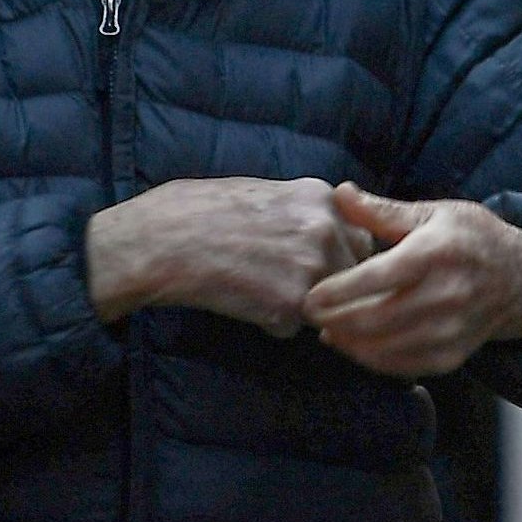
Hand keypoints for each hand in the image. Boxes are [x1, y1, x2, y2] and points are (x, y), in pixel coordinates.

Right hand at [88, 177, 377, 337]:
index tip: (311, 261)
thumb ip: (303, 212)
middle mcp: (326, 229)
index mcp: (320, 197)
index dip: (338, 256)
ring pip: (328, 304)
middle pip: (354, 273)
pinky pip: (294, 328)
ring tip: (255, 287)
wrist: (160, 240)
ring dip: (300, 305)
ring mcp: (312, 268)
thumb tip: (331, 233)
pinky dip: (271, 323)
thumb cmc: (197, 211)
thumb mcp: (263, 193)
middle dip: (327, 284)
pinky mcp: (290, 305)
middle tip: (280, 280)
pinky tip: (241, 301)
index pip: (360, 238)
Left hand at [302, 184, 521, 379]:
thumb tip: (340, 192)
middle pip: (375, 319)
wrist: (521, 277)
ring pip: (385, 348)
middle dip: (335, 320)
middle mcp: (446, 295)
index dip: (338, 291)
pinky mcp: (453, 356)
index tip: (309, 296)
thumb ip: (382, 210)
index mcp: (435, 253)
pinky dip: (371, 360)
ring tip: (326, 329)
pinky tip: (352, 345)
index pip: (378, 278)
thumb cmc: (470, 237)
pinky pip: (403, 366)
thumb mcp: (432, 212)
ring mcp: (451, 330)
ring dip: (348, 343)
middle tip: (309, 313)